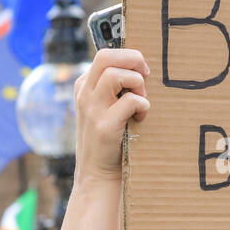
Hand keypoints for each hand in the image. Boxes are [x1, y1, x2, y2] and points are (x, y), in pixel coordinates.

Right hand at [72, 47, 150, 185]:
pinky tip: (141, 118)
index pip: (104, 55)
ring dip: (138, 84)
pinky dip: (143, 106)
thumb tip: (141, 68)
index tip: (141, 71)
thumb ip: (114, 88)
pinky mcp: (104, 126)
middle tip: (145, 76)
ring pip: (116, 75)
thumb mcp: (104, 108)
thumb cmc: (110, 138)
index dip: (127, 58)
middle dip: (132, 60)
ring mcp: (92, 109)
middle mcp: (85, 94)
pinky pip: (131, 101)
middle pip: (105, 56)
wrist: (98, 174)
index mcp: (84, 86)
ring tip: (142, 101)